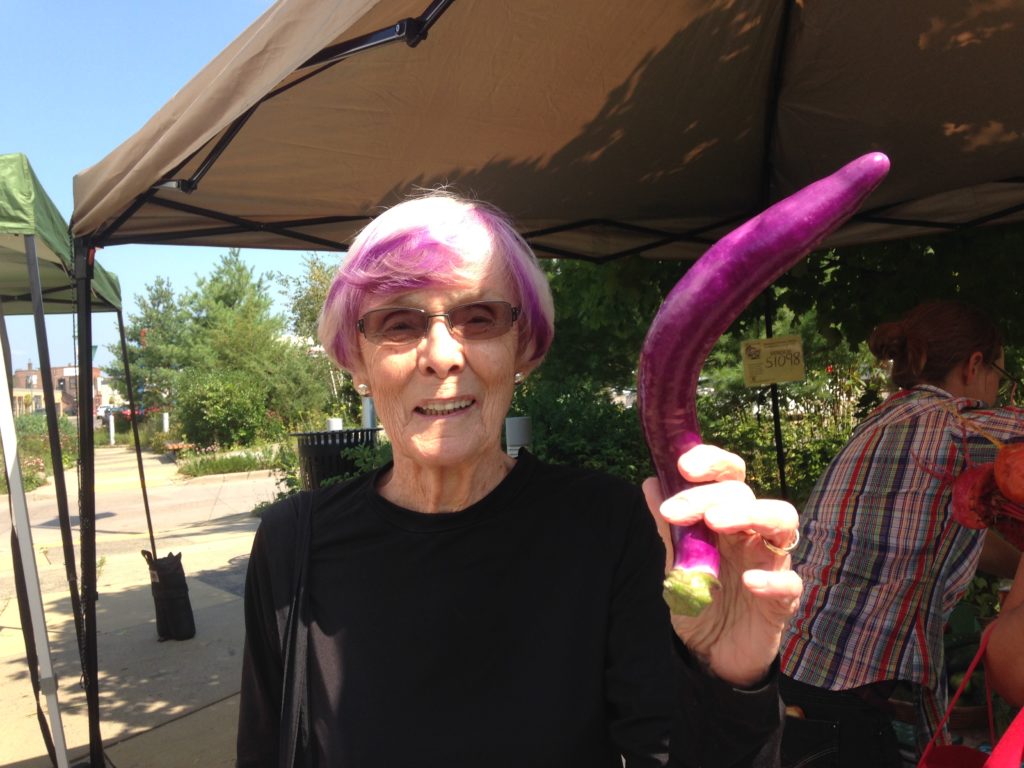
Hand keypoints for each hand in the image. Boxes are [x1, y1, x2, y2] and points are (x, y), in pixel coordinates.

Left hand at [642, 444, 802, 687]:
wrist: (711, 655)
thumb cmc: (698, 600)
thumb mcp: (674, 562)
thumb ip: (666, 527)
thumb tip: (650, 482)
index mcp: (726, 518)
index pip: (729, 476)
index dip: (712, 462)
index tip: (683, 466)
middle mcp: (751, 533)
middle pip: (745, 494)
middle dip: (709, 495)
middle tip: (675, 512)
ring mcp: (771, 563)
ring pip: (783, 519)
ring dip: (749, 514)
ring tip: (716, 521)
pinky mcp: (783, 600)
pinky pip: (790, 582)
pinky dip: (772, 579)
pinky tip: (748, 583)